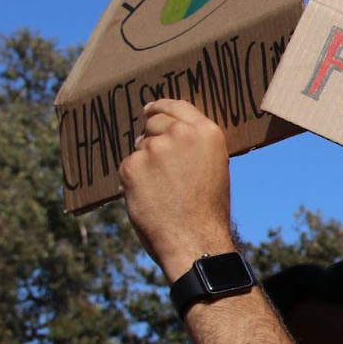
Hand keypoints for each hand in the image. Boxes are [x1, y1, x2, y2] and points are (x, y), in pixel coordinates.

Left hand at [120, 99, 235, 278]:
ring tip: (162, 189)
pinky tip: (150, 196)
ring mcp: (154, 148)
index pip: (177, 106)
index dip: (161, 106)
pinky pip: (128, 166)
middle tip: (161, 166)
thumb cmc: (207, 209)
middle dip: (152, 137)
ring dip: (145, 162)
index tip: (149, 109)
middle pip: (153, 123)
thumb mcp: (213, 166)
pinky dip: (134, 180)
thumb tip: (166, 132)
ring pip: (139, 146)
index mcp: (206, 132)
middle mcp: (180, 134)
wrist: (194, 238)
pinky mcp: (132, 166)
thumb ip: (194, 144)